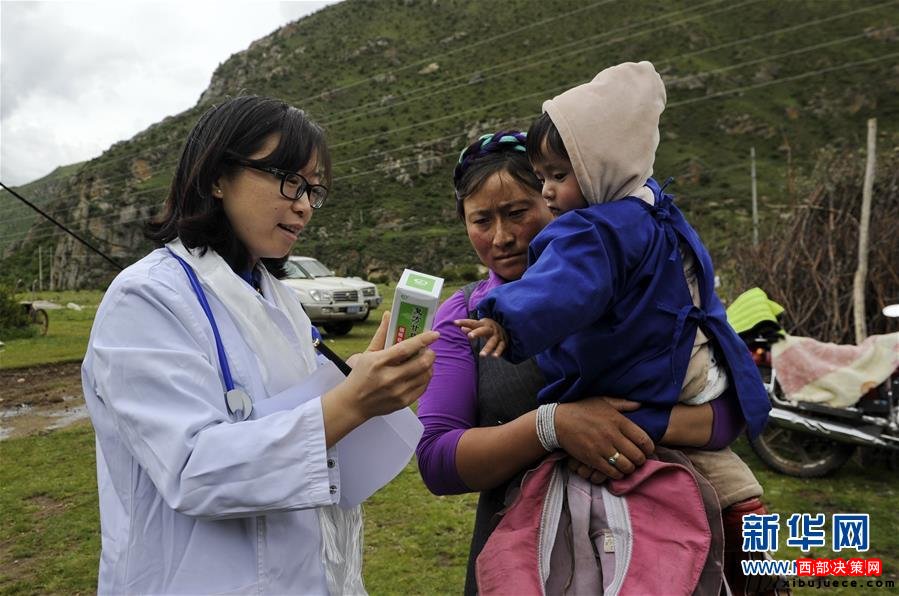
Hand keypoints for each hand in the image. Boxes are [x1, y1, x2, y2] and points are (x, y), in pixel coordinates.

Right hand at [321, 312, 438, 444]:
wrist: (353, 404)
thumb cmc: (360, 376)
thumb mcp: (368, 353)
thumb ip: (382, 334)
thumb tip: (389, 314)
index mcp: (379, 362)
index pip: (406, 348)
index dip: (423, 340)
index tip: (434, 334)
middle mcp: (390, 378)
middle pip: (421, 363)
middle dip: (430, 353)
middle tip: (428, 349)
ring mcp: (398, 392)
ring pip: (426, 375)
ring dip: (429, 365)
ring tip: (424, 360)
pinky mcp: (403, 402)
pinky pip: (423, 387)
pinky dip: (425, 377)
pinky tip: (420, 373)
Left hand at [453, 317, 507, 356]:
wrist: (508, 325)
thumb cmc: (489, 327)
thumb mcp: (481, 325)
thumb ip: (471, 327)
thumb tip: (461, 328)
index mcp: (484, 324)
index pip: (472, 323)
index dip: (464, 322)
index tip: (455, 322)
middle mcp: (491, 329)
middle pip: (483, 330)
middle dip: (477, 333)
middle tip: (470, 336)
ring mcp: (497, 336)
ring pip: (492, 342)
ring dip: (487, 348)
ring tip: (482, 355)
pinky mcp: (503, 342)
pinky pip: (501, 347)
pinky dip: (498, 351)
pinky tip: (494, 356)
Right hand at [554, 396, 653, 480]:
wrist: (558, 421)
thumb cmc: (582, 409)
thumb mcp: (603, 401)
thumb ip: (623, 403)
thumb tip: (640, 404)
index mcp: (618, 420)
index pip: (643, 439)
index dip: (649, 448)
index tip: (647, 450)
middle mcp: (612, 435)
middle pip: (637, 456)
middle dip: (640, 460)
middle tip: (637, 460)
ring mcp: (602, 448)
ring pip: (626, 466)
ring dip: (629, 468)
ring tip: (626, 465)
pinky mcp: (592, 459)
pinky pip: (611, 472)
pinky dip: (616, 474)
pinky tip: (615, 470)